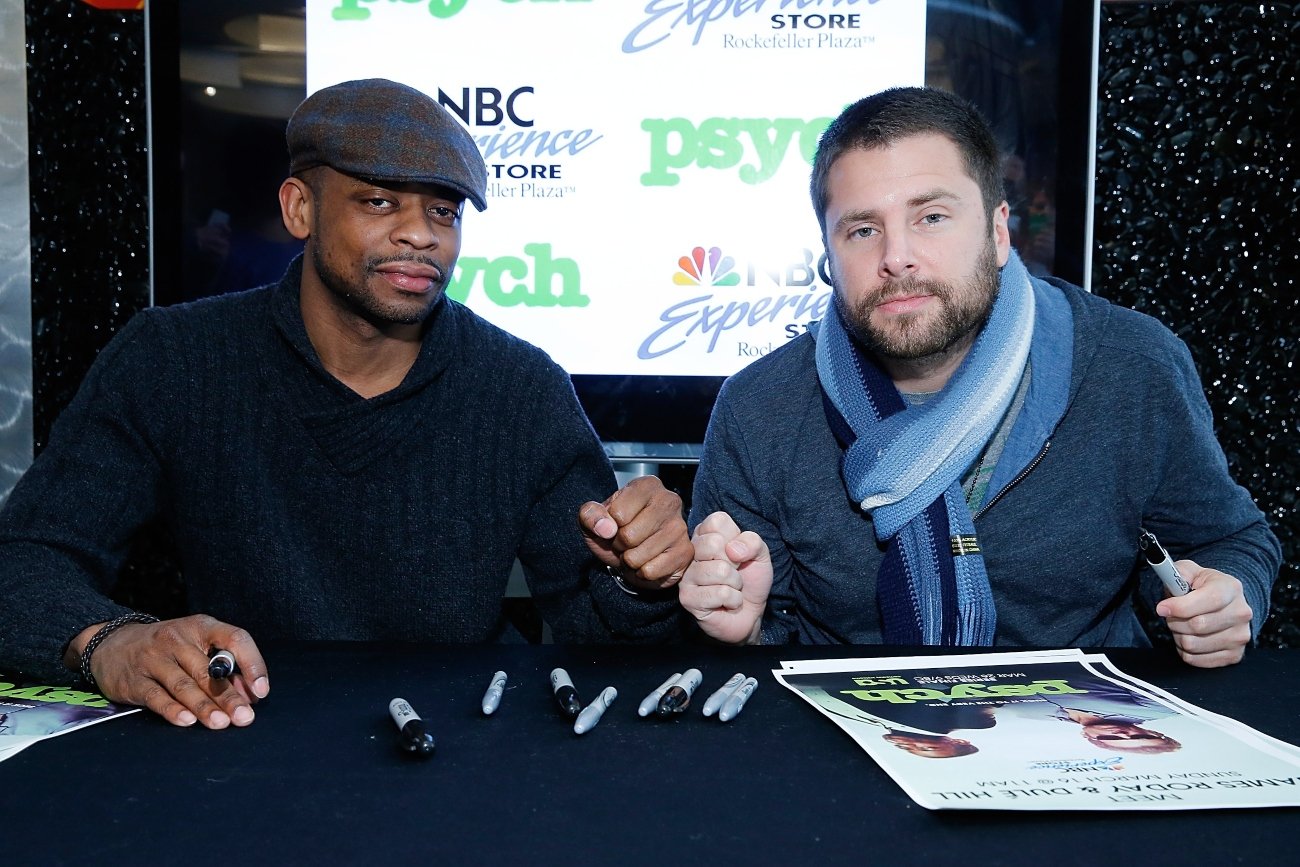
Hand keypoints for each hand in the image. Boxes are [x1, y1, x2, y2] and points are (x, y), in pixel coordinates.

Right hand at [69, 614, 269, 727]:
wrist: (112, 645)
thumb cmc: (168, 650)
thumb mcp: (196, 648)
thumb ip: (225, 670)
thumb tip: (250, 695)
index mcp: (201, 627)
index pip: (234, 638)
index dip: (252, 663)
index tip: (261, 690)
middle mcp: (178, 639)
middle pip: (208, 670)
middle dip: (229, 696)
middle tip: (245, 718)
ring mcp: (154, 659)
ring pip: (184, 685)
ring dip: (204, 706)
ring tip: (221, 723)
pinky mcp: (134, 680)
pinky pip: (156, 696)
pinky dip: (172, 710)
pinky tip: (187, 722)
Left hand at [578, 476, 691, 589]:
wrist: (631, 555)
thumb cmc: (614, 531)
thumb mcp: (593, 519)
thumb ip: (590, 514)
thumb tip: (606, 528)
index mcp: (646, 485)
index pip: (618, 513)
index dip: (610, 525)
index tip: (616, 524)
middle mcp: (669, 501)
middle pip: (629, 535)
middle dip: (619, 545)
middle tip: (625, 541)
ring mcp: (680, 527)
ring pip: (638, 557)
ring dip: (630, 560)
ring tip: (636, 550)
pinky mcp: (685, 552)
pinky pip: (650, 571)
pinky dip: (642, 572)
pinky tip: (648, 561)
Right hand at [680, 511, 771, 644]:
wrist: (750, 613)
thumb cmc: (750, 580)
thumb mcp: (760, 554)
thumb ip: (753, 542)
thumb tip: (733, 549)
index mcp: (704, 536)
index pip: (716, 521)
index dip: (735, 538)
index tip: (736, 553)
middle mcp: (691, 554)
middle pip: (713, 544)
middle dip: (735, 563)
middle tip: (734, 573)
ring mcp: (686, 576)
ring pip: (719, 570)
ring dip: (736, 584)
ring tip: (731, 588)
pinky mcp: (687, 598)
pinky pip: (720, 593)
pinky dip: (733, 600)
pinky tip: (726, 603)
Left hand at [1156, 560, 1252, 667]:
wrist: (1224, 604)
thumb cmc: (1202, 587)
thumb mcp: (1190, 571)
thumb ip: (1178, 572)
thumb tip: (1171, 584)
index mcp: (1231, 588)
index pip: (1207, 601)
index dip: (1179, 607)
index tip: (1161, 608)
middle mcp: (1241, 613)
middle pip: (1197, 625)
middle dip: (1175, 621)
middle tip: (1172, 616)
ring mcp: (1241, 637)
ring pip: (1193, 644)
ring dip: (1178, 636)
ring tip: (1182, 627)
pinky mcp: (1234, 656)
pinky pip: (1196, 660)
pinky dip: (1185, 651)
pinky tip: (1189, 638)